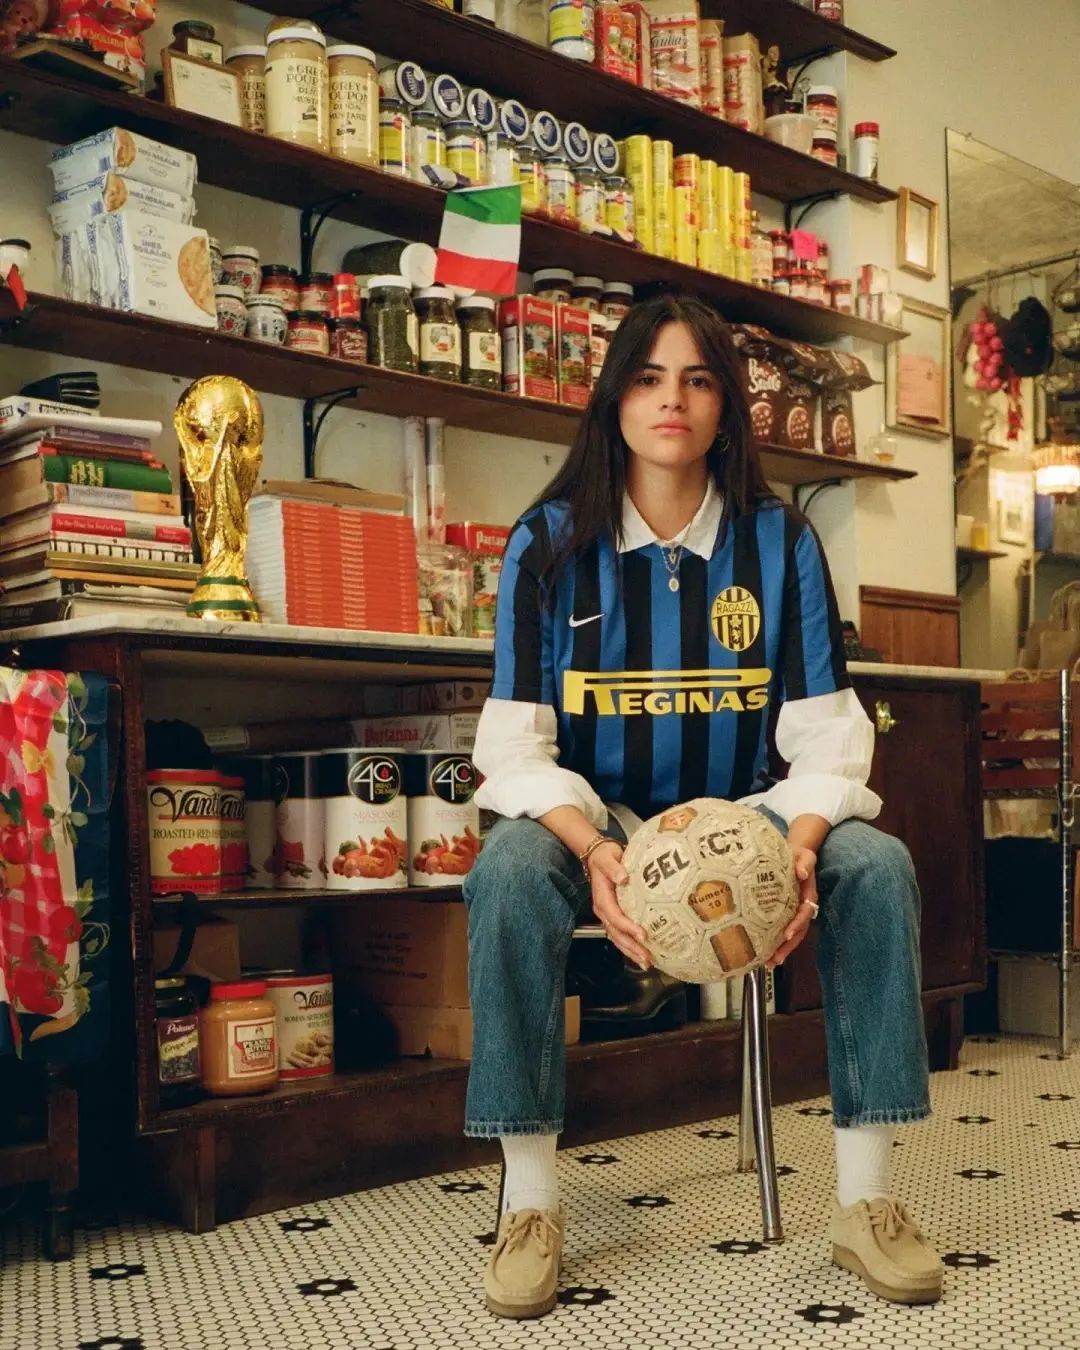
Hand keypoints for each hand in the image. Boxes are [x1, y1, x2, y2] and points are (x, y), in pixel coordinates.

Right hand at [588, 841, 651, 969]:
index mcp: (602, 898)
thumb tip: (623, 877)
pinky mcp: (614, 916)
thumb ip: (614, 868)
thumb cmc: (605, 858)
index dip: (627, 927)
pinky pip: (620, 934)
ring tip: (646, 962)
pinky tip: (641, 954)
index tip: (642, 934)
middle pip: (616, 933)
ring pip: (618, 937)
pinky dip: (630, 946)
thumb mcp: (607, 859)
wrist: (598, 856)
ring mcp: (608, 915)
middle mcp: (604, 910)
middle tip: (646, 957)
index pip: (615, 916)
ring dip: (631, 951)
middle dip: (631, 947)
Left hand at [766, 845, 817, 969]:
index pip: (804, 913)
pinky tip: (763, 953)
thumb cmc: (799, 855)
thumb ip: (805, 863)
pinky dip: (774, 942)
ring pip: (791, 935)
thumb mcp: (805, 855)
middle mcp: (802, 908)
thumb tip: (802, 873)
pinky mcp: (785, 913)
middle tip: (776, 959)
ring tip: (769, 964)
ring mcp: (794, 913)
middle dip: (788, 947)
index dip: (797, 924)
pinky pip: (781, 930)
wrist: (795, 855)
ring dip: (782, 950)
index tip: (788, 934)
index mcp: (808, 896)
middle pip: (798, 931)